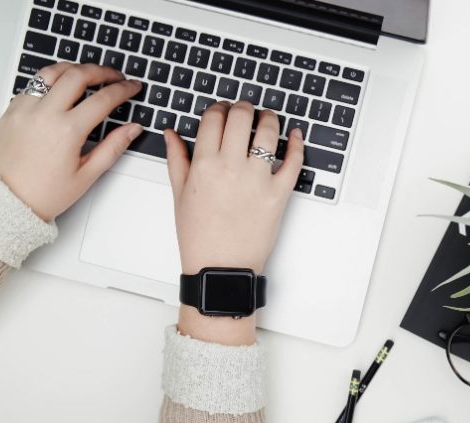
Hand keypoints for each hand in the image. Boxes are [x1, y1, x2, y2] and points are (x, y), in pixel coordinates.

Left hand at [0, 63, 143, 220]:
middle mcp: (44, 114)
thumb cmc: (43, 193)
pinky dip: (51, 81)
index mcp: (67, 131)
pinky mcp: (12, 109)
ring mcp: (25, 108)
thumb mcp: (86, 175)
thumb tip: (132, 129)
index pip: (103, 99)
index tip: (132, 87)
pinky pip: (34, 84)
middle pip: (78, 74)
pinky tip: (61, 89)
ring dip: (74, 69)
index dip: (123, 89)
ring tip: (88, 74)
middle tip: (115, 76)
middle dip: (101, 71)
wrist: (5, 200)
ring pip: (52, 71)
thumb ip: (113, 147)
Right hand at [165, 101, 303, 344]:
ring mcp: (258, 180)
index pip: (214, 118)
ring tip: (268, 119)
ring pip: (269, 132)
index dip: (219, 108)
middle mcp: (231, 167)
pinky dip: (297, 144)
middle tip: (245, 110)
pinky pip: (294, 161)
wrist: (221, 268)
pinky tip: (295, 135)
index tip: (222, 110)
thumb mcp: (179, 195)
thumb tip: (172, 133)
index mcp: (204, 165)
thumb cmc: (199, 237)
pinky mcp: (279, 194)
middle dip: (243, 107)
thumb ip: (177, 159)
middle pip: (241, 116)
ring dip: (270, 118)